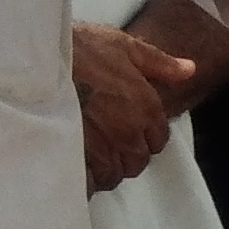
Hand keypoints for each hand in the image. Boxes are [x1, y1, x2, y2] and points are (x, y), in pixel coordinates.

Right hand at [71, 23, 196, 190]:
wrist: (38, 61)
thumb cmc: (81, 49)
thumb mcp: (123, 46)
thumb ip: (159, 63)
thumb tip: (190, 70)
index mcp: (147, 108)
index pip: (157, 140)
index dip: (143, 137)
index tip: (127, 130)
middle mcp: (130, 133)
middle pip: (137, 160)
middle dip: (125, 155)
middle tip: (106, 142)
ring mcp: (105, 149)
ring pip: (114, 174)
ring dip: (105, 168)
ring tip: (89, 154)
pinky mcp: (79, 159)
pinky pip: (90, 182)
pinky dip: (85, 179)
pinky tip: (76, 167)